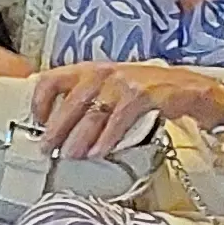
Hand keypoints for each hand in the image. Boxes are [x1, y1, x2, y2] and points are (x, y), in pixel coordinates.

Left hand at [28, 60, 223, 161]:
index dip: (40, 101)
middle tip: (48, 147)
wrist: (186, 88)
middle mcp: (103, 73)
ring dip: (79, 138)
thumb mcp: (110, 88)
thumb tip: (61, 127)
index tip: (37, 122)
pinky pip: (118, 121)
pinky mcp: (142, 96)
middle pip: (70, 102)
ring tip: (70, 154)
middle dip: (56, 128)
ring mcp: (123, 83)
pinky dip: (107, 140)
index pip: (53, 79)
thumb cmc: (146, 90)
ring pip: (92, 114)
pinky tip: (99, 152)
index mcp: (90, 70)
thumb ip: (87, 101)